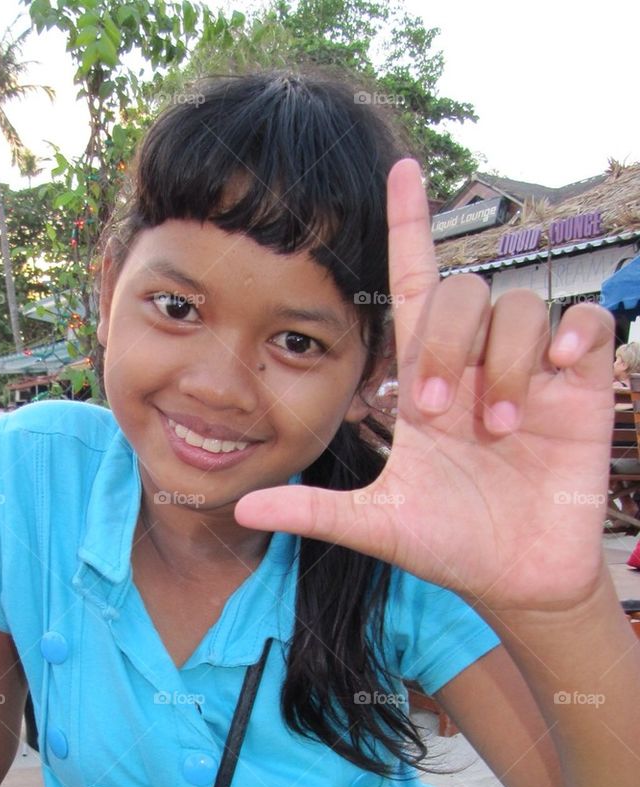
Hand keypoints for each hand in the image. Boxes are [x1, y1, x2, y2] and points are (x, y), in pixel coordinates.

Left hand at [236, 158, 615, 614]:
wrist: (515, 579)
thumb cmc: (449, 545)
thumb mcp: (378, 525)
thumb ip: (315, 511)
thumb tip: (242, 507)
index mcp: (424, 381)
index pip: (415, 284)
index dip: (408, 227)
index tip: (400, 170)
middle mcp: (474, 363)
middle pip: (465, 293)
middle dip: (449, 346)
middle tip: (441, 415)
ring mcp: (528, 372)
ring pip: (520, 306)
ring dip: (502, 363)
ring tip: (496, 430)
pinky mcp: (577, 385)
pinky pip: (583, 323)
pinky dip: (573, 334)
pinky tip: (557, 371)